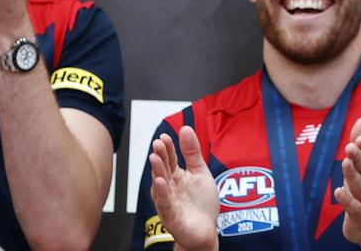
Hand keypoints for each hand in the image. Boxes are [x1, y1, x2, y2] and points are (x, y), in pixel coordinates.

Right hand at [149, 126, 218, 250]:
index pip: (170, 160)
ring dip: (157, 172)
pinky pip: (165, 204)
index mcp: (176, 177)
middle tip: (158, 143)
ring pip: (160, 186)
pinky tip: (160, 182)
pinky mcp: (171, 217)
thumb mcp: (200, 172)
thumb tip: (185, 128)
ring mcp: (169, 202)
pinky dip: (162, 193)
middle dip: (160, 157)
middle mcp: (170, 188)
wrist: (206, 231)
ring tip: (155, 158)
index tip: (165, 136)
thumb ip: (192, 153)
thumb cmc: (202, 204)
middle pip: (163, 170)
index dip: (168, 148)